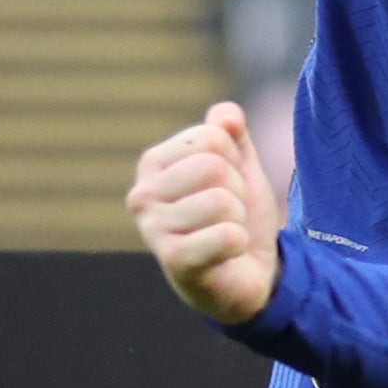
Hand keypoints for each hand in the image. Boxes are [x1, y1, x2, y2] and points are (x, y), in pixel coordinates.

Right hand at [129, 101, 285, 323]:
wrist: (245, 273)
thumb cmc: (235, 216)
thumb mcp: (240, 168)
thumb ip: (233, 135)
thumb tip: (226, 115)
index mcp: (154, 164)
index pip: (212, 137)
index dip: (235, 161)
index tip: (228, 185)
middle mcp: (142, 194)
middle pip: (214, 166)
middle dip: (237, 191)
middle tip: (229, 213)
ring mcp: (153, 229)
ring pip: (222, 201)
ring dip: (238, 219)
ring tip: (225, 232)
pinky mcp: (173, 261)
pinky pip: (227, 235)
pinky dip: (239, 243)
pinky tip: (226, 254)